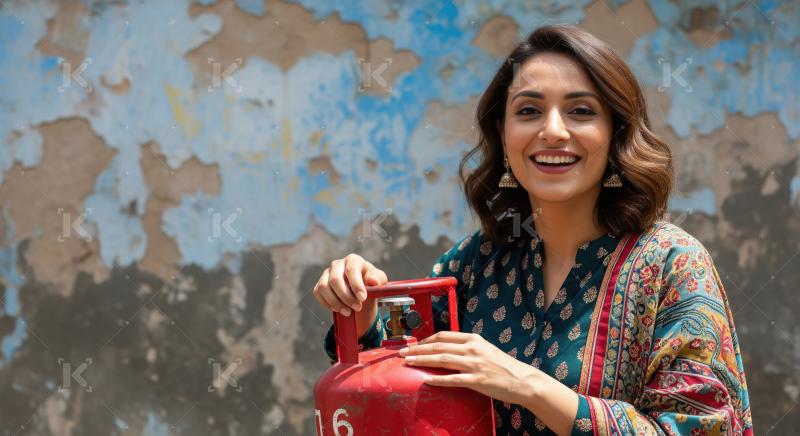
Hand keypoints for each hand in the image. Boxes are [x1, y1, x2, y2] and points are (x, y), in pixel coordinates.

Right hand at [312, 254, 386, 320]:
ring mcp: (327, 273)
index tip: (363, 298)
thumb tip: (372, 281)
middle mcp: (338, 264)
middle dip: (346, 297)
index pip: (351, 269)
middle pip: (335, 279)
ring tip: (348, 312)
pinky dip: (327, 303)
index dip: (356, 285)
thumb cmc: (370, 283)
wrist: (361, 291)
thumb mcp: (379, 280)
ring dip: (336, 302)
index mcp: (353, 260)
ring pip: (324, 287)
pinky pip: (318, 293)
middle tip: (357, 308)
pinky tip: (338, 309)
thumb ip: (379, 279)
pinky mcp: (320, 283)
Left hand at [397, 331, 539, 405]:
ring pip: (442, 359)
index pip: (443, 336)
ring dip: (422, 360)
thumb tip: (446, 349)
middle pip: (438, 346)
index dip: (425, 340)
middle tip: (402, 353)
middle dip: (417, 349)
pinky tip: (427, 380)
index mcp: (473, 339)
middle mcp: (473, 349)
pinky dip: (439, 379)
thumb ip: (467, 348)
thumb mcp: (484, 350)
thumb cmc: (502, 366)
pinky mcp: (478, 380)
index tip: (413, 345)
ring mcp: (475, 364)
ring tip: (408, 362)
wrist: (523, 380)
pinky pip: (454, 379)